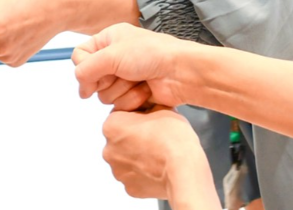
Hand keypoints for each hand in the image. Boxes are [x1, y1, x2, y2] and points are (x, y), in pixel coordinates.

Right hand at [73, 23, 197, 109]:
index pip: (79, 55)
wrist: (181, 72)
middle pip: (90, 79)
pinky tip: (145, 90)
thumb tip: (81, 89)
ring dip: (121, 90)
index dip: (84, 67)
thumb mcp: (112, 55)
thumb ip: (86, 69)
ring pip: (103, 95)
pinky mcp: (133, 93)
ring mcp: (124, 76)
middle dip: (107, 81)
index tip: (96, 72)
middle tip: (123, 73)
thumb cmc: (150, 55)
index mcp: (109, 39)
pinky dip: (131, 99)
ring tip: (138, 81)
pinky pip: (118, 104)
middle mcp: (114, 57)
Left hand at [102, 106, 217, 208]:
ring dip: (139, 155)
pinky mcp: (130, 188)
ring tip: (160, 153)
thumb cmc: (173, 138)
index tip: (151, 119)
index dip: (138, 115)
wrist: (183, 170)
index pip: (121, 115)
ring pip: (127, 158)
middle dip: (136, 136)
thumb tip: (149, 107)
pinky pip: (135, 176)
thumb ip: (148, 105)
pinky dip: (144, 172)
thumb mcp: (162, 107)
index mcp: (111, 126)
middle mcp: (108, 149)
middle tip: (157, 136)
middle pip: (121, 138)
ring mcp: (118, 171)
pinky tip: (159, 167)